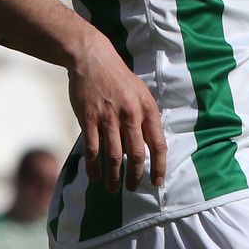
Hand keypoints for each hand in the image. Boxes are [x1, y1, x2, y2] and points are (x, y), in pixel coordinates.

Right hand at [68, 32, 165, 193]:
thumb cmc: (119, 78)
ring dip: (114, 176)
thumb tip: (150, 145)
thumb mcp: (141, 94)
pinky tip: (95, 177)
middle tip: (132, 189)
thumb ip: (145, 118)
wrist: (93, 60)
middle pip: (136, 154)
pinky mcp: (89, 119)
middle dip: (135, 176)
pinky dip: (94, 167)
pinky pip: (92, 149)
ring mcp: (108, 117)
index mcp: (147, 109)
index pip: (158, 143)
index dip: (159, 165)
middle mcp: (130, 114)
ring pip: (113, 156)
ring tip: (113, 189)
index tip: (157, 182)